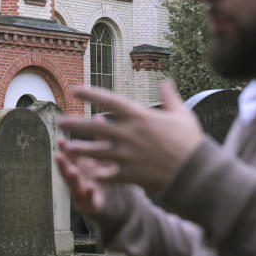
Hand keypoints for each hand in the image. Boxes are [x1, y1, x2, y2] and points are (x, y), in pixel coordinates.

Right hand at [55, 145, 121, 218]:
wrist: (119, 207)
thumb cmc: (106, 180)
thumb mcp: (104, 160)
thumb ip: (100, 142)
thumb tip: (99, 118)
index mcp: (80, 168)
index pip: (70, 157)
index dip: (64, 149)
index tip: (61, 139)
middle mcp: (78, 181)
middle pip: (67, 171)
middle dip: (62, 164)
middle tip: (58, 155)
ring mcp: (82, 195)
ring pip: (74, 186)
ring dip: (72, 179)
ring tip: (72, 171)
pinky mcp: (92, 207)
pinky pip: (89, 201)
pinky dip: (88, 195)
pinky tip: (90, 187)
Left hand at [56, 80, 203, 191]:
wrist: (197, 172)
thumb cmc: (191, 142)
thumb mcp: (182, 115)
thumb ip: (170, 98)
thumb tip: (167, 81)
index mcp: (139, 116)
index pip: (109, 100)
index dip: (90, 93)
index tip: (74, 89)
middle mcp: (129, 134)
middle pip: (94, 127)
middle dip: (75, 124)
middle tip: (59, 121)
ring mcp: (127, 155)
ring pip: (95, 151)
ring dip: (79, 149)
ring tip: (65, 147)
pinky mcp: (130, 174)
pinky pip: (108, 174)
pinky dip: (97, 173)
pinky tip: (86, 172)